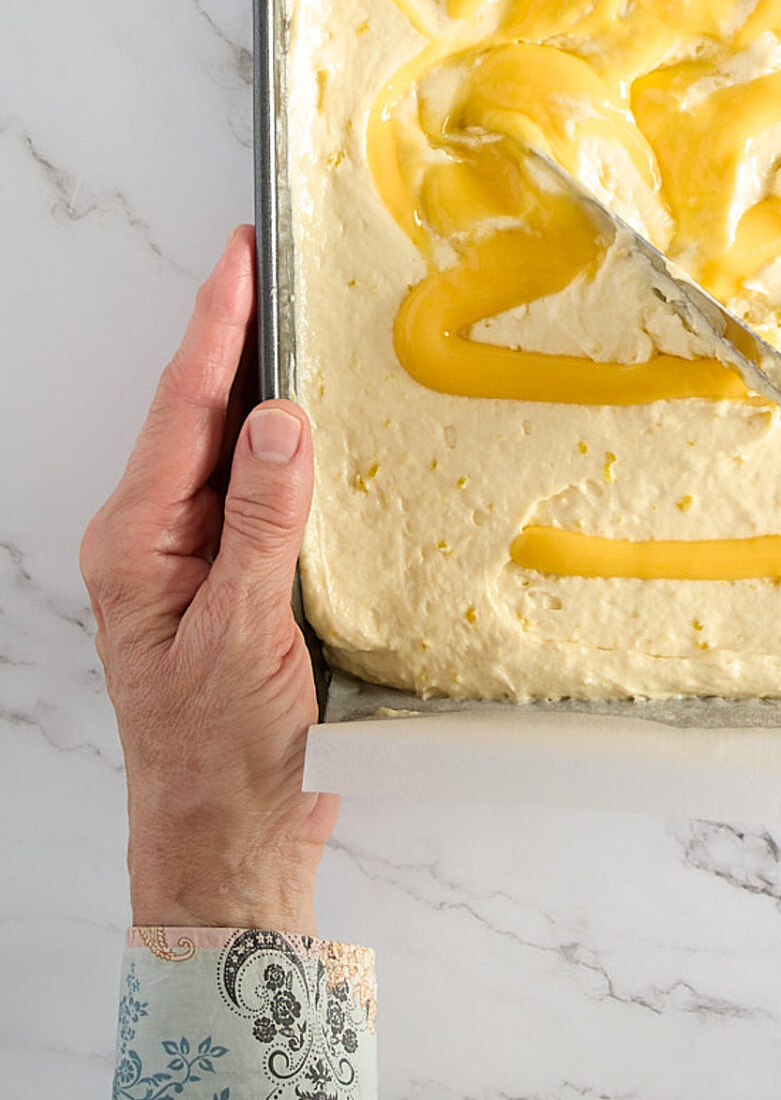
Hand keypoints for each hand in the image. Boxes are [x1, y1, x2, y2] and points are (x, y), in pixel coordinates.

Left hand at [80, 226, 335, 932]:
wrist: (227, 846)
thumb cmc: (219, 755)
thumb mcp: (241, 632)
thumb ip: (259, 520)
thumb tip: (276, 416)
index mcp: (137, 540)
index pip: (182, 407)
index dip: (216, 324)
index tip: (241, 253)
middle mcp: (157, 537)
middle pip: (197, 412)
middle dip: (235, 333)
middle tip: (276, 260)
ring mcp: (194, 558)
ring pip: (229, 448)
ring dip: (264, 384)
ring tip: (302, 318)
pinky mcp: (236, 581)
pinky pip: (261, 491)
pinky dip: (292, 447)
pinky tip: (322, 425)